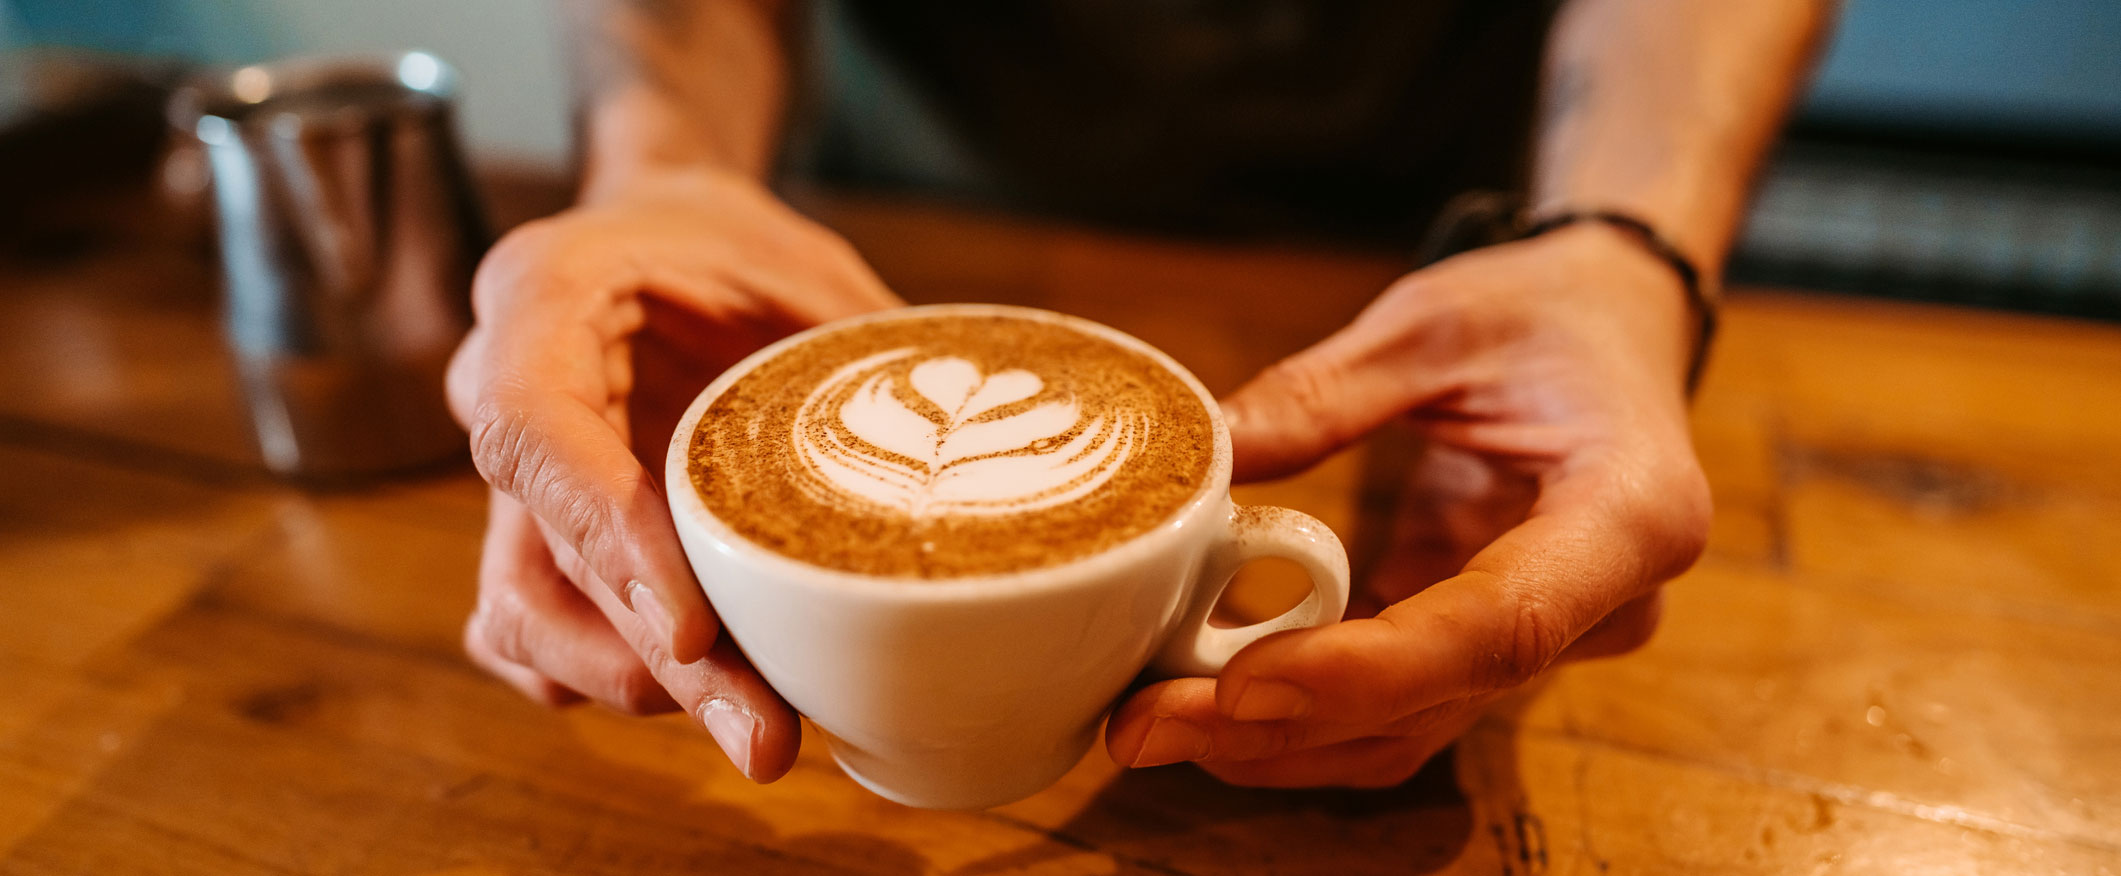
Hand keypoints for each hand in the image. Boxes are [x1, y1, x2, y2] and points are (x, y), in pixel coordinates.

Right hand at [446, 166, 900, 780]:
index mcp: (547, 297)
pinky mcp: (538, 537)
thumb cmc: (732, 245)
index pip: (535, 429)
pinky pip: (537, 634)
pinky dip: (614, 678)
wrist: (666, 233)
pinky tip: (708, 696)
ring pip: (525, 619)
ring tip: (760, 731)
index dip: (605, 537)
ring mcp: (510, 477)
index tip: (690, 629)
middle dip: (654, 662)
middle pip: (542, 559)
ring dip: (639, 691)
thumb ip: (861, 352)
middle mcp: (498, 391)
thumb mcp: (805, 266)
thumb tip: (985, 459)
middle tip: (764, 734)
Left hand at [1106, 224, 1711, 786]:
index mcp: (1627, 512)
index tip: (1244, 685)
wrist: (1612, 328)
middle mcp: (1605, 606)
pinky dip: (1296, 716)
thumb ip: (1321, 393)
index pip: (1501, 625)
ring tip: (1144, 721)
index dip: (1369, 671)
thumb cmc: (1542, 313)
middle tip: (1142, 722)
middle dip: (1283, 725)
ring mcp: (1548, 641)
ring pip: (1407, 730)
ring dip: (1273, 741)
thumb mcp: (1432, 321)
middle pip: (1437, 700)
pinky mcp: (1485, 651)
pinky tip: (1199, 700)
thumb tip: (1198, 454)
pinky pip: (1391, 709)